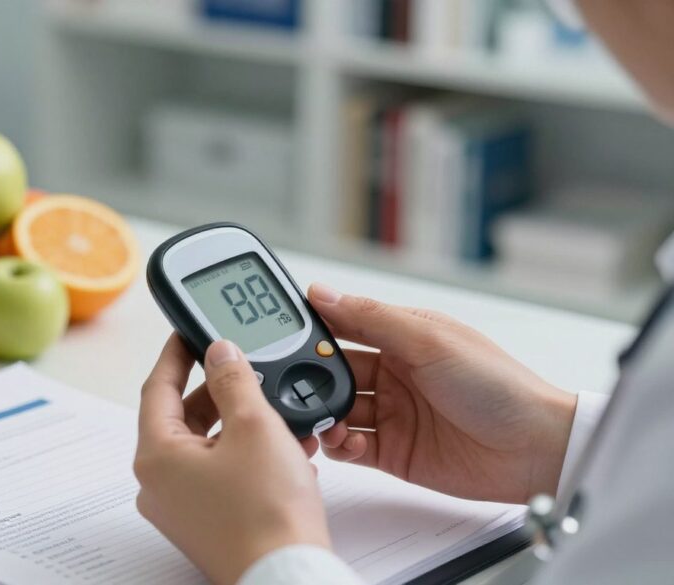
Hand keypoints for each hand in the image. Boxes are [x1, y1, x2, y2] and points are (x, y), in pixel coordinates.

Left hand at [134, 335, 329, 584]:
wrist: (287, 577)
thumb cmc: (266, 515)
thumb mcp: (255, 426)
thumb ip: (235, 380)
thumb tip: (221, 353)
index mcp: (156, 457)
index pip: (157, 387)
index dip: (176, 354)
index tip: (188, 332)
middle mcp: (160, 485)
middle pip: (183, 418)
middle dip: (222, 392)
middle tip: (248, 371)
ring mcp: (182, 508)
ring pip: (208, 447)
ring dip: (243, 426)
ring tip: (280, 414)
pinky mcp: (207, 524)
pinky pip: (221, 475)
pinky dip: (248, 457)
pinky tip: (284, 452)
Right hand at [308, 284, 577, 503]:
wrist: (534, 449)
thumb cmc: (499, 388)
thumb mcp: (430, 341)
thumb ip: (371, 318)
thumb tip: (323, 293)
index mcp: (403, 338)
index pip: (345, 326)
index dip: (314, 330)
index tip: (284, 333)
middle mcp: (394, 374)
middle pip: (333, 372)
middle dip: (312, 379)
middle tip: (298, 385)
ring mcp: (392, 413)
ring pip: (336, 410)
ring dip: (323, 414)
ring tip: (327, 419)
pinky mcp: (393, 451)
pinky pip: (349, 446)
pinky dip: (340, 445)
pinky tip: (348, 441)